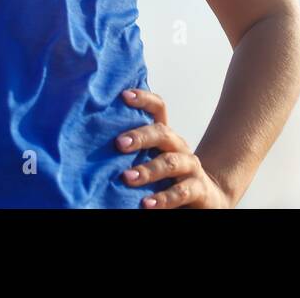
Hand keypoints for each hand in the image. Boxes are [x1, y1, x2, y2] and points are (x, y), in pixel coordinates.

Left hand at [115, 88, 232, 208]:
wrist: (206, 197)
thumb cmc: (168, 178)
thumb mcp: (151, 159)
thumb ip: (133, 151)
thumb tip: (93, 144)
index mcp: (166, 136)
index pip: (158, 109)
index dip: (144, 99)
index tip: (124, 96)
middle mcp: (179, 146)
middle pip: (162, 133)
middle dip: (140, 137)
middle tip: (119, 144)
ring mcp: (190, 167)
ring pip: (171, 162)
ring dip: (149, 170)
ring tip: (128, 177)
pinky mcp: (198, 189)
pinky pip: (181, 192)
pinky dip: (163, 198)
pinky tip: (147, 203)